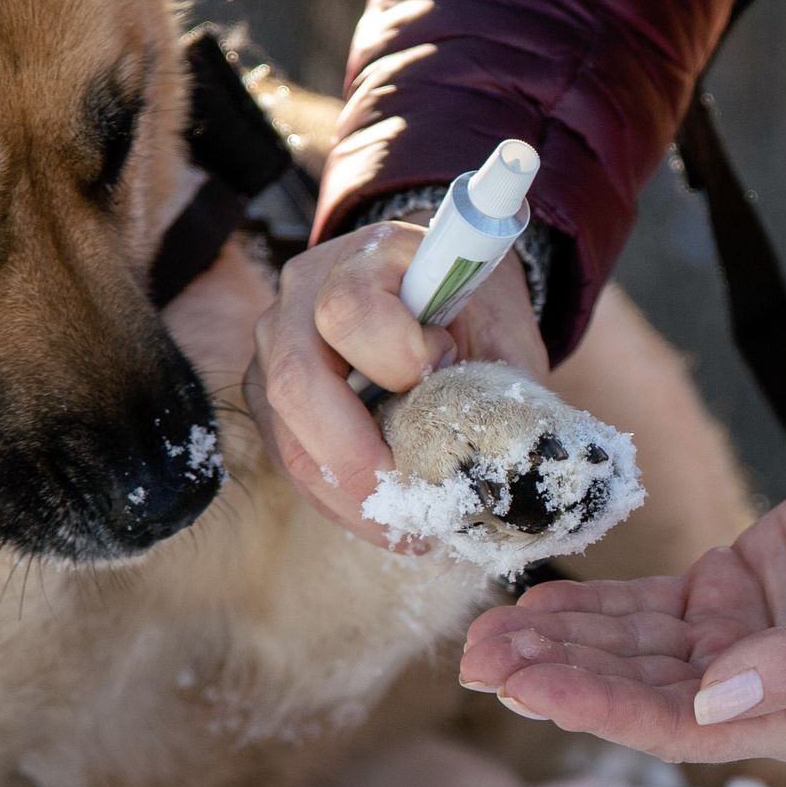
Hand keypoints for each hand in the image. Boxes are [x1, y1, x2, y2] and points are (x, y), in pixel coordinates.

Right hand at [248, 219, 547, 537]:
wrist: (434, 291)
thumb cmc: (471, 312)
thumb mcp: (502, 329)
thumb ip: (502, 382)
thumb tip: (515, 463)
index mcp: (365, 257)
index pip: (350, 311)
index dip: (397, 356)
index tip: (446, 366)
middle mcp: (302, 295)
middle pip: (296, 383)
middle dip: (360, 460)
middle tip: (421, 504)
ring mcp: (275, 347)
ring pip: (289, 438)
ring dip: (354, 498)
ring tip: (415, 529)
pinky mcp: (269, 398)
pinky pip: (291, 464)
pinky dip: (342, 502)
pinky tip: (390, 520)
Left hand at [457, 435, 785, 762]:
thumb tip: (714, 703)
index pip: (676, 725)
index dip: (599, 708)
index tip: (530, 686)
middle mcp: (754, 693)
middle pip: (634, 694)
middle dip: (555, 677)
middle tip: (474, 660)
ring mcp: (735, 644)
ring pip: (627, 653)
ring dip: (557, 645)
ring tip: (482, 635)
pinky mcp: (727, 594)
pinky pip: (643, 611)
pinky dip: (589, 609)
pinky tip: (533, 604)